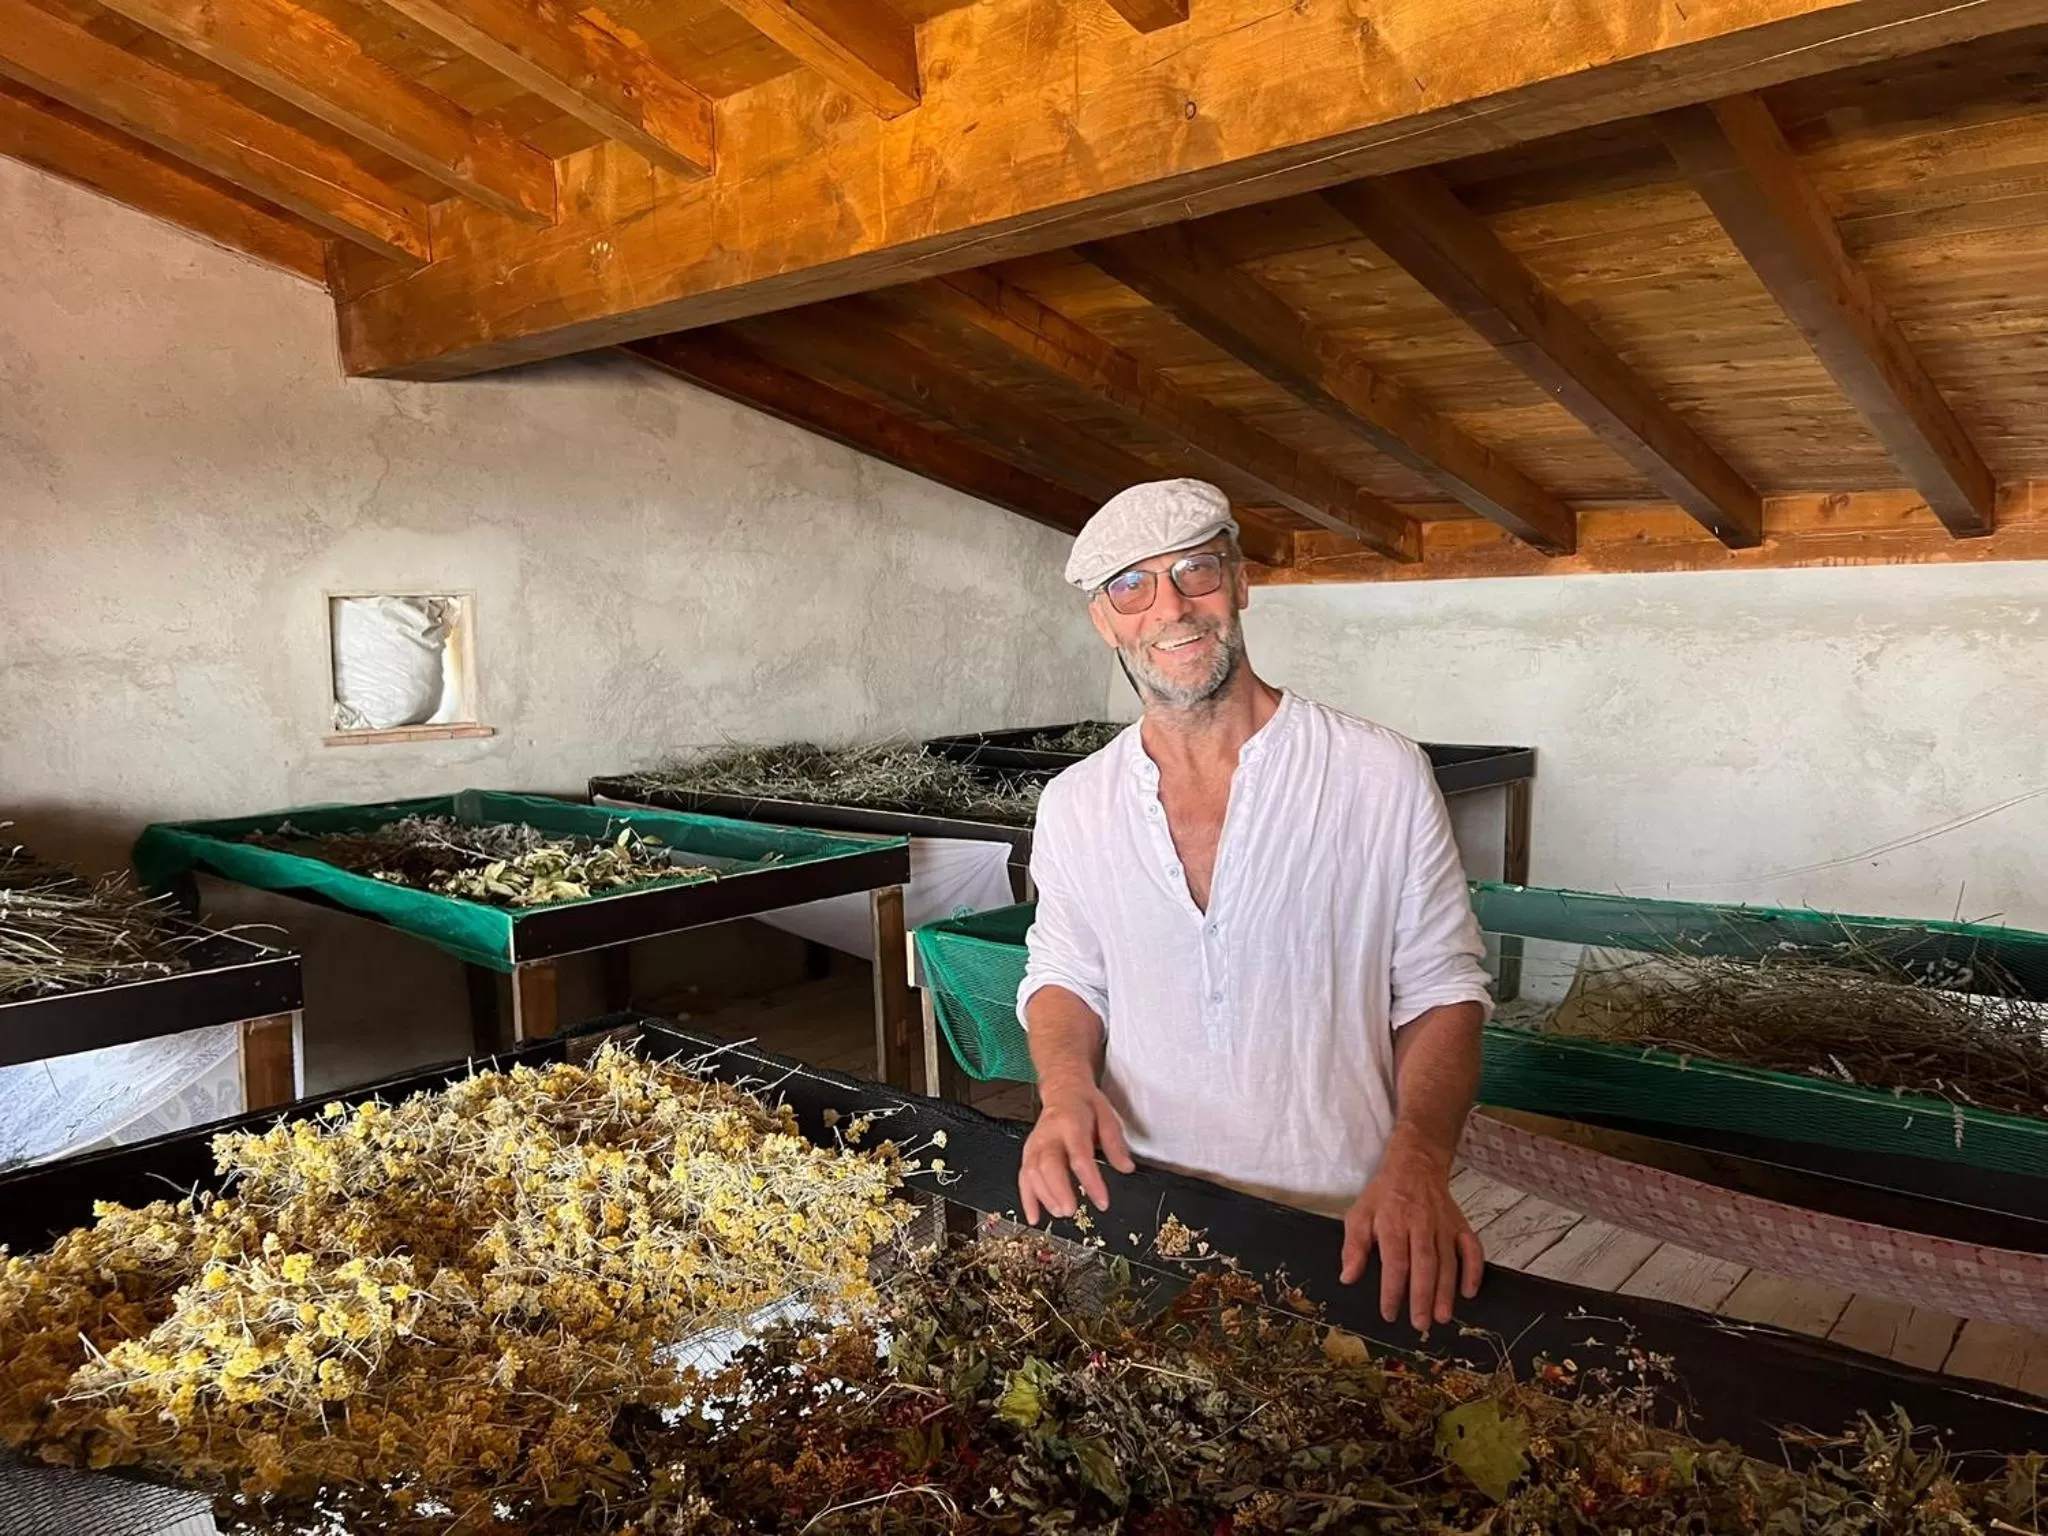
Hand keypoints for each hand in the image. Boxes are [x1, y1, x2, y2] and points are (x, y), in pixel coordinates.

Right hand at [1017, 1083, 1135, 1223]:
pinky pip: (1023, 1178)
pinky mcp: (1028, 1153)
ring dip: (1044, 1196)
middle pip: (1049, 1165)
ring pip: (1032, 1173)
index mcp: (1071, 1124)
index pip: (1080, 1156)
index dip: (1091, 1181)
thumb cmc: (1086, 1106)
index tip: (1102, 1202)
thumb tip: (1126, 1168)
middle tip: (1071, 1210)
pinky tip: (1035, 1217)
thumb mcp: (1108, 1117)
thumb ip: (1115, 1144)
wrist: (1063, 1090)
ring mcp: (1035, 1144)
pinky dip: (1027, 1199)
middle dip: (1058, 1190)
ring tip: (1061, 1212)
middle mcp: (1049, 1135)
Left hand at [1339, 1136, 1482, 1331]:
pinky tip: (1469, 1292)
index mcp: (1393, 1223)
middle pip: (1424, 1264)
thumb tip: (1348, 1277)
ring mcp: (1444, 1225)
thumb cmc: (1384, 1195)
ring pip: (1448, 1262)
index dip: (1392, 1290)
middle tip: (1421, 1324)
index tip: (1389, 1313)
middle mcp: (1421, 1224)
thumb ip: (1354, 1247)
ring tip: (1442, 1317)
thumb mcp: (1359, 1215)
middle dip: (1423, 1296)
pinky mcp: (1460, 1225)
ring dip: (1446, 1291)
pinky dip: (1474, 1270)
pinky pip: (1472, 1249)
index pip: (1394, 1261)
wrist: (1415, 1165)